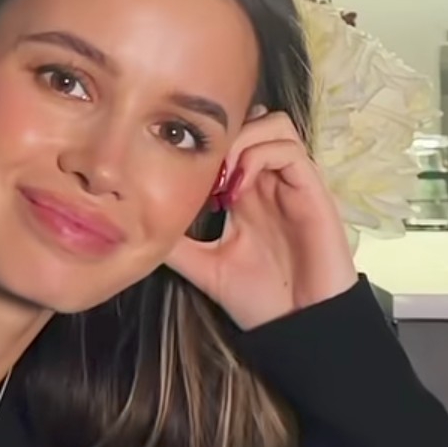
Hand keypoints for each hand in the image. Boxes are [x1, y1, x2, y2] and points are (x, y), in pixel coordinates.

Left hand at [168, 110, 357, 331]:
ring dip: (241, 140)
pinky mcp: (312, 190)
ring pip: (272, 123)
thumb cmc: (258, 299)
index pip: (231, 140)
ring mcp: (292, 183)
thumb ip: (178, 244)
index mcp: (247, 192)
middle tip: (200, 170)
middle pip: (251, 119)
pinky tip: (238, 189)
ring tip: (221, 179)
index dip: (205, 145)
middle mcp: (270, 180)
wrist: (298, 327)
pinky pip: (289, 148)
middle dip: (222, 134)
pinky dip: (259, 156)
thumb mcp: (205, 267)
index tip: (181, 173)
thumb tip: (135, 231)